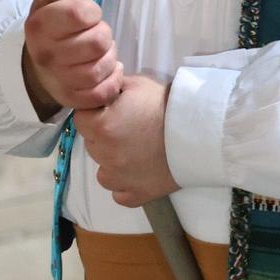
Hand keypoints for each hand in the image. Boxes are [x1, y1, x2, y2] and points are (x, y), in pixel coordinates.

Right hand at [19, 0, 122, 115]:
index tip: (89, 14)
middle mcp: (46, 54)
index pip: (82, 14)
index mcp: (39, 25)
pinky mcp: (72, 100)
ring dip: (109, 59)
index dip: (93, 12)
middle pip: (98, 42)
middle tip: (96, 35)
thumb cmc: (53, 28)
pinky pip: (104, 92)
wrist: (39, 67)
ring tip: (101, 54)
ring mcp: (59, 80)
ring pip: (102, 68)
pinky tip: (107, 72)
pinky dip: (112, 81)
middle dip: (104, 35)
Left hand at [76, 74, 177, 207]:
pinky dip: (125, 184)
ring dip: (112, 162)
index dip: (95, 113)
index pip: (81, 119)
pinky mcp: (135, 195)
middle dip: (103, 135)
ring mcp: (119, 179)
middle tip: (128, 127)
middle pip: (92, 144)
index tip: (111, 110)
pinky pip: (119, 193)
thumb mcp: (137, 85)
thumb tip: (102, 90)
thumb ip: (112, 88)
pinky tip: (138, 172)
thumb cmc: (166, 106)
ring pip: (103, 172)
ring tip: (135, 151)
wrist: (198, 132)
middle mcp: (104, 156)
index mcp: (101, 127)